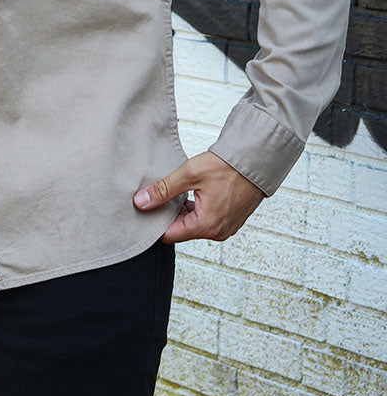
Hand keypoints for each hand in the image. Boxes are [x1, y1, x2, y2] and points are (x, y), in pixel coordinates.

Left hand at [133, 151, 264, 243]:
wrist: (255, 159)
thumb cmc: (227, 167)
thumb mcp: (189, 174)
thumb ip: (163, 190)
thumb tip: (141, 202)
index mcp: (206, 226)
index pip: (169, 235)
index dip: (155, 222)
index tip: (147, 208)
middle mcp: (217, 232)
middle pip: (182, 230)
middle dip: (170, 214)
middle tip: (162, 194)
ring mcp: (226, 227)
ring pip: (194, 224)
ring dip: (184, 210)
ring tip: (179, 190)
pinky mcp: (231, 219)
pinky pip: (206, 219)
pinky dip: (197, 209)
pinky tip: (194, 192)